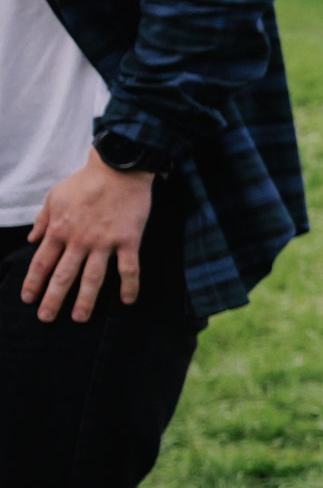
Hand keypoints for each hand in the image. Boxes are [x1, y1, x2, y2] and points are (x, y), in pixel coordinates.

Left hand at [21, 152, 153, 321]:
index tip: (28, 299)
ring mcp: (104, 242)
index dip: (33, 283)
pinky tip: (127, 301)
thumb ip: (42, 220)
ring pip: (93, 278)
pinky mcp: (128, 241)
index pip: (41, 262)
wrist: (118, 168)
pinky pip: (128, 269)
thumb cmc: (85, 181)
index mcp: (59, 230)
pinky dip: (129, 286)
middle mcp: (79, 240)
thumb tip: (31, 238)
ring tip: (78, 318)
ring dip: (85, 301)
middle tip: (46, 318)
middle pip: (63, 276)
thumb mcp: (54, 196)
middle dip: (52, 299)